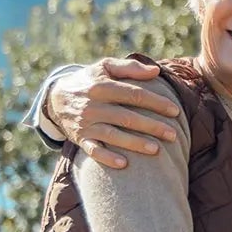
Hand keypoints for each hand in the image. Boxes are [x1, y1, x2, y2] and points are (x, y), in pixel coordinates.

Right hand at [47, 57, 181, 168]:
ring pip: (112, 135)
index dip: (156, 103)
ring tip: (156, 150)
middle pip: (127, 117)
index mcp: (102, 86)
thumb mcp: (105, 67)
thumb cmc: (90, 81)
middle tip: (173, 135)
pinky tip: (124, 164)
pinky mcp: (80, 138)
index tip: (175, 111)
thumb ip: (130, 67)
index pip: (134, 94)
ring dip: (134, 143)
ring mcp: (86, 123)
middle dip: (152, 126)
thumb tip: (155, 71)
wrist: (55, 98)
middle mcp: (93, 106)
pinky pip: (93, 150)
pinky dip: (106, 157)